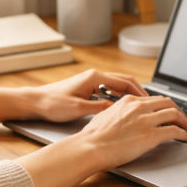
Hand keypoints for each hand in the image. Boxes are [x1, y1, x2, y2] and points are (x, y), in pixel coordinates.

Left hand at [27, 68, 147, 122]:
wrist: (36, 102)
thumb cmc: (53, 104)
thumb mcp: (78, 109)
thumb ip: (99, 108)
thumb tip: (117, 109)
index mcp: (94, 78)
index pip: (125, 82)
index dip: (139, 92)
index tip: (150, 102)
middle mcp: (94, 76)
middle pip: (124, 81)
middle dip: (138, 92)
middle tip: (151, 104)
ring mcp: (90, 81)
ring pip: (116, 85)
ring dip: (129, 94)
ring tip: (140, 106)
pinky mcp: (86, 87)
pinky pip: (108, 90)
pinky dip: (118, 96)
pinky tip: (121, 107)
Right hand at [76, 94, 186, 171]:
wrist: (90, 147)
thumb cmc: (93, 136)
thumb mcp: (106, 115)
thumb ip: (120, 113)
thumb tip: (125, 119)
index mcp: (128, 101)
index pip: (154, 99)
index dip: (164, 106)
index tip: (168, 112)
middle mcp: (139, 107)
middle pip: (167, 102)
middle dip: (178, 111)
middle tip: (181, 119)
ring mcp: (146, 120)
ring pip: (174, 114)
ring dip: (184, 121)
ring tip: (186, 128)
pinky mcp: (151, 135)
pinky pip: (174, 130)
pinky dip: (182, 133)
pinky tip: (184, 137)